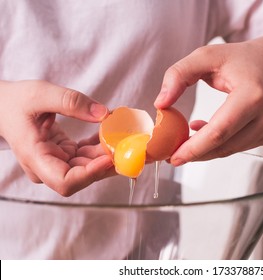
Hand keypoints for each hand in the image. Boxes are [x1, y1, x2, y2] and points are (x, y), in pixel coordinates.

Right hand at [0, 80, 114, 195]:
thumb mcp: (40, 94)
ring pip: (89, 166)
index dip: (89, 174)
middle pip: (82, 176)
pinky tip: (111, 131)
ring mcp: (57, 162)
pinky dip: (101, 145)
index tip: (108, 158)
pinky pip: (88, 155)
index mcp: (35, 157)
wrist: (4, 106)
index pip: (64, 181)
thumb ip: (71, 102)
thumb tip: (104, 113)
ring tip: (125, 137)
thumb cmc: (16, 101)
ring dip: (108, 153)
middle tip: (129, 147)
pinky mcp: (65, 154)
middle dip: (106, 163)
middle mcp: (47, 166)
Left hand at [154, 39, 262, 164]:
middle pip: (225, 146)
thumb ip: (178, 75)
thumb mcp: (206, 56)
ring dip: (207, 148)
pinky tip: (210, 129)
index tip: (174, 157)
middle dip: (196, 153)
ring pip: (231, 149)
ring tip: (190, 133)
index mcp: (253, 94)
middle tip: (174, 154)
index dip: (194, 148)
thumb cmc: (241, 59)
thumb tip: (161, 104)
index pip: (219, 131)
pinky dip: (221, 143)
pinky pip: (239, 146)